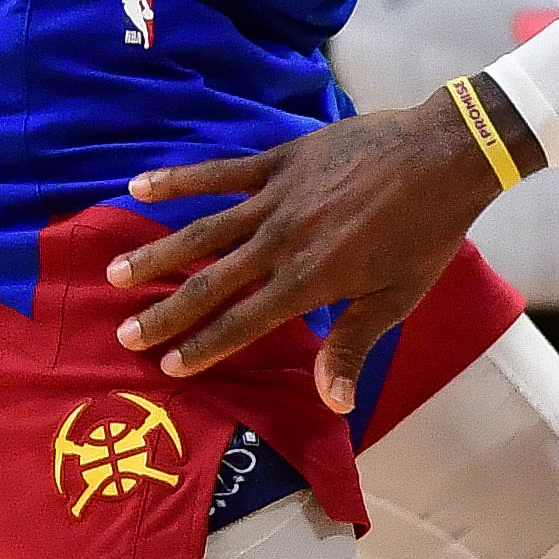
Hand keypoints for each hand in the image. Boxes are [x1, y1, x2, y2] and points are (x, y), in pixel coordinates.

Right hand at [113, 99, 498, 405]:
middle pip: (211, 283)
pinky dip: (178, 180)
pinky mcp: (281, 160)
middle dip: (165, 313)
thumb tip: (332, 403)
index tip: (166, 365)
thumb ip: (354, 344)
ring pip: (203, 231)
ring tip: (114, 273)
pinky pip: (219, 172)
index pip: (243, 322)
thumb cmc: (427, 233)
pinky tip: (138, 187)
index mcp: (311, 281)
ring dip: (157, 253)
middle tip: (124, 334)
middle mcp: (283, 242)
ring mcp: (277, 198)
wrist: (444, 155)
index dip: (203, 346)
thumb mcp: (397, 298)